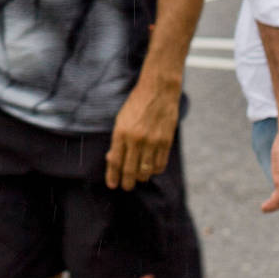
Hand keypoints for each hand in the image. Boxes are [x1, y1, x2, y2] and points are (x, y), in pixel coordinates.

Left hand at [105, 74, 179, 189]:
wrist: (158, 91)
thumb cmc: (136, 105)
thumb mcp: (121, 119)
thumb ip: (118, 140)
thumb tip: (112, 160)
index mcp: (121, 132)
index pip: (115, 161)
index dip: (112, 176)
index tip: (112, 185)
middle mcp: (136, 139)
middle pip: (130, 170)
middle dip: (127, 183)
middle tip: (126, 187)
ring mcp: (152, 141)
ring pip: (146, 171)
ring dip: (141, 178)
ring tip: (138, 179)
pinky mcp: (166, 142)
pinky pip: (160, 164)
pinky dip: (154, 171)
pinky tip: (151, 170)